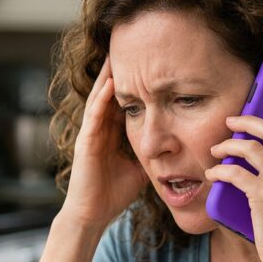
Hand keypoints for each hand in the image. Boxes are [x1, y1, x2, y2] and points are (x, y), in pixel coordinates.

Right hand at [60, 57, 147, 231]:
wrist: (92, 215)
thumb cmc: (112, 194)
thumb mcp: (140, 168)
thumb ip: (152, 154)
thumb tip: (176, 147)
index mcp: (111, 134)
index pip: (122, 101)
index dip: (133, 82)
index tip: (145, 63)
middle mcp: (99, 129)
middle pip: (109, 93)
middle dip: (118, 71)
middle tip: (129, 46)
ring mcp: (90, 134)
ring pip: (99, 98)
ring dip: (107, 77)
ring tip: (116, 54)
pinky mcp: (85, 143)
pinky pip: (94, 116)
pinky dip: (102, 99)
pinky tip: (110, 83)